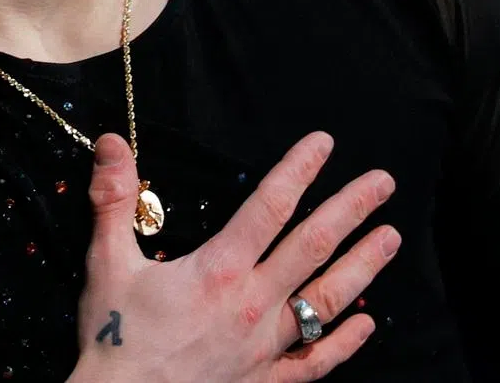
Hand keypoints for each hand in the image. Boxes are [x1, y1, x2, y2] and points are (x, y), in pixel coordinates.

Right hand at [69, 131, 398, 382]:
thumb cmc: (114, 338)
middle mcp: (252, 304)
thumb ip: (113, 199)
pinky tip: (368, 325)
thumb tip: (112, 141)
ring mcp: (265, 347)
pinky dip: (344, 342)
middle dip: (351, 210)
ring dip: (362, 266)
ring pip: (326, 300)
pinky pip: (314, 362)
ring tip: (392, 238)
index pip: (270, 207)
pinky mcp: (264, 381)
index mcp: (219, 270)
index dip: (299, 170)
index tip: (325, 143)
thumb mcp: (107, 262)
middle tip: (384, 183)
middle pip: (312, 246)